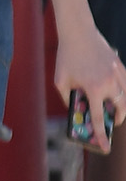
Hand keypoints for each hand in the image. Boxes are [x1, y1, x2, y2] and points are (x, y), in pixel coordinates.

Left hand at [54, 27, 125, 153]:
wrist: (79, 34)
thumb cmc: (66, 58)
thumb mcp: (61, 82)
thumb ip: (69, 99)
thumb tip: (77, 110)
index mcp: (93, 89)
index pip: (99, 118)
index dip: (101, 134)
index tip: (104, 146)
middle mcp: (109, 83)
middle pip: (120, 109)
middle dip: (117, 119)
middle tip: (111, 123)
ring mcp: (117, 74)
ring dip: (122, 106)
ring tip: (116, 110)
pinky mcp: (120, 66)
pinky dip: (124, 92)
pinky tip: (118, 95)